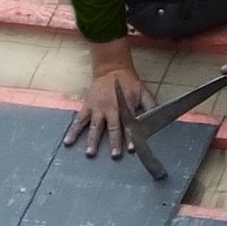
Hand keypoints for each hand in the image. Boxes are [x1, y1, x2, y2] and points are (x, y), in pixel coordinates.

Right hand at [64, 38, 155, 158]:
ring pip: (94, 126)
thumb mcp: (144, 93)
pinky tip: (68, 141)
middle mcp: (110, 108)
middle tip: (114, 155)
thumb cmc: (130, 84)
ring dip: (92, 140)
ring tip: (90, 153)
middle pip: (112, 127)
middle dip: (114, 141)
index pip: (129, 124)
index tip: (131, 148)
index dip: (130, 136)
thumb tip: (158, 120)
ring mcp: (97, 108)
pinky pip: (79, 120)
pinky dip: (73, 131)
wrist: (112, 70)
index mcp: (125, 106)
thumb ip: (151, 107)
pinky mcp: (87, 107)